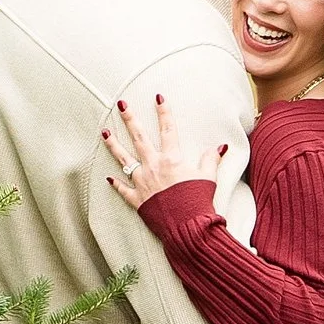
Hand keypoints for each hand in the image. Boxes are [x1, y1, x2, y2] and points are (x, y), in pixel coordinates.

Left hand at [101, 91, 226, 211]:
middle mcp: (154, 166)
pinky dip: (116, 184)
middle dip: (130, 119)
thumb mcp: (208, 178)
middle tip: (121, 104)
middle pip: (139, 138)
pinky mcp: (137, 199)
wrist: (186, 227)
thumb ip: (210, 160)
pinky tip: (108, 178)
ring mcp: (143, 182)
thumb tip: (219, 146)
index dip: (164, 112)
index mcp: (172, 159)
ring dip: (113, 145)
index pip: (168, 129)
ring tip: (104, 132)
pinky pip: (123, 189)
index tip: (159, 97)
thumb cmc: (198, 201)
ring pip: (124, 159)